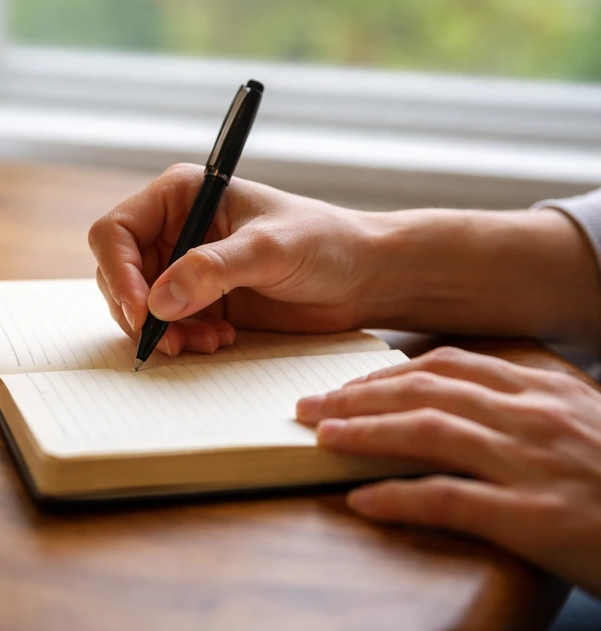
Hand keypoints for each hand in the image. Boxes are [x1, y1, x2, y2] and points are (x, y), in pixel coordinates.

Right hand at [88, 164, 381, 355]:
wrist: (363, 277)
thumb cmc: (325, 242)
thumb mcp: (269, 250)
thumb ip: (213, 270)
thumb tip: (158, 302)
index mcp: (181, 195)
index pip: (117, 231)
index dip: (118, 272)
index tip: (141, 310)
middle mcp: (174, 228)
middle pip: (118, 273)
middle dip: (139, 311)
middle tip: (170, 341)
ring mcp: (184, 266)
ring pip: (138, 305)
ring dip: (164, 331)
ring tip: (208, 341)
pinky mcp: (199, 300)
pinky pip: (166, 326)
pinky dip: (182, 340)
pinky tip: (219, 339)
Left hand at [296, 347, 600, 596]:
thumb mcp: (584, 420)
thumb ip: (529, 399)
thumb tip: (463, 393)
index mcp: (544, 389)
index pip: (448, 363)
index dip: (387, 371)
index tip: (347, 383)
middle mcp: (534, 416)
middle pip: (426, 390)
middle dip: (358, 395)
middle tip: (308, 406)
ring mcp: (534, 464)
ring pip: (429, 432)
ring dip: (364, 433)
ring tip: (320, 440)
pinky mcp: (535, 517)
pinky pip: (450, 500)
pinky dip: (398, 497)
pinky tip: (362, 500)